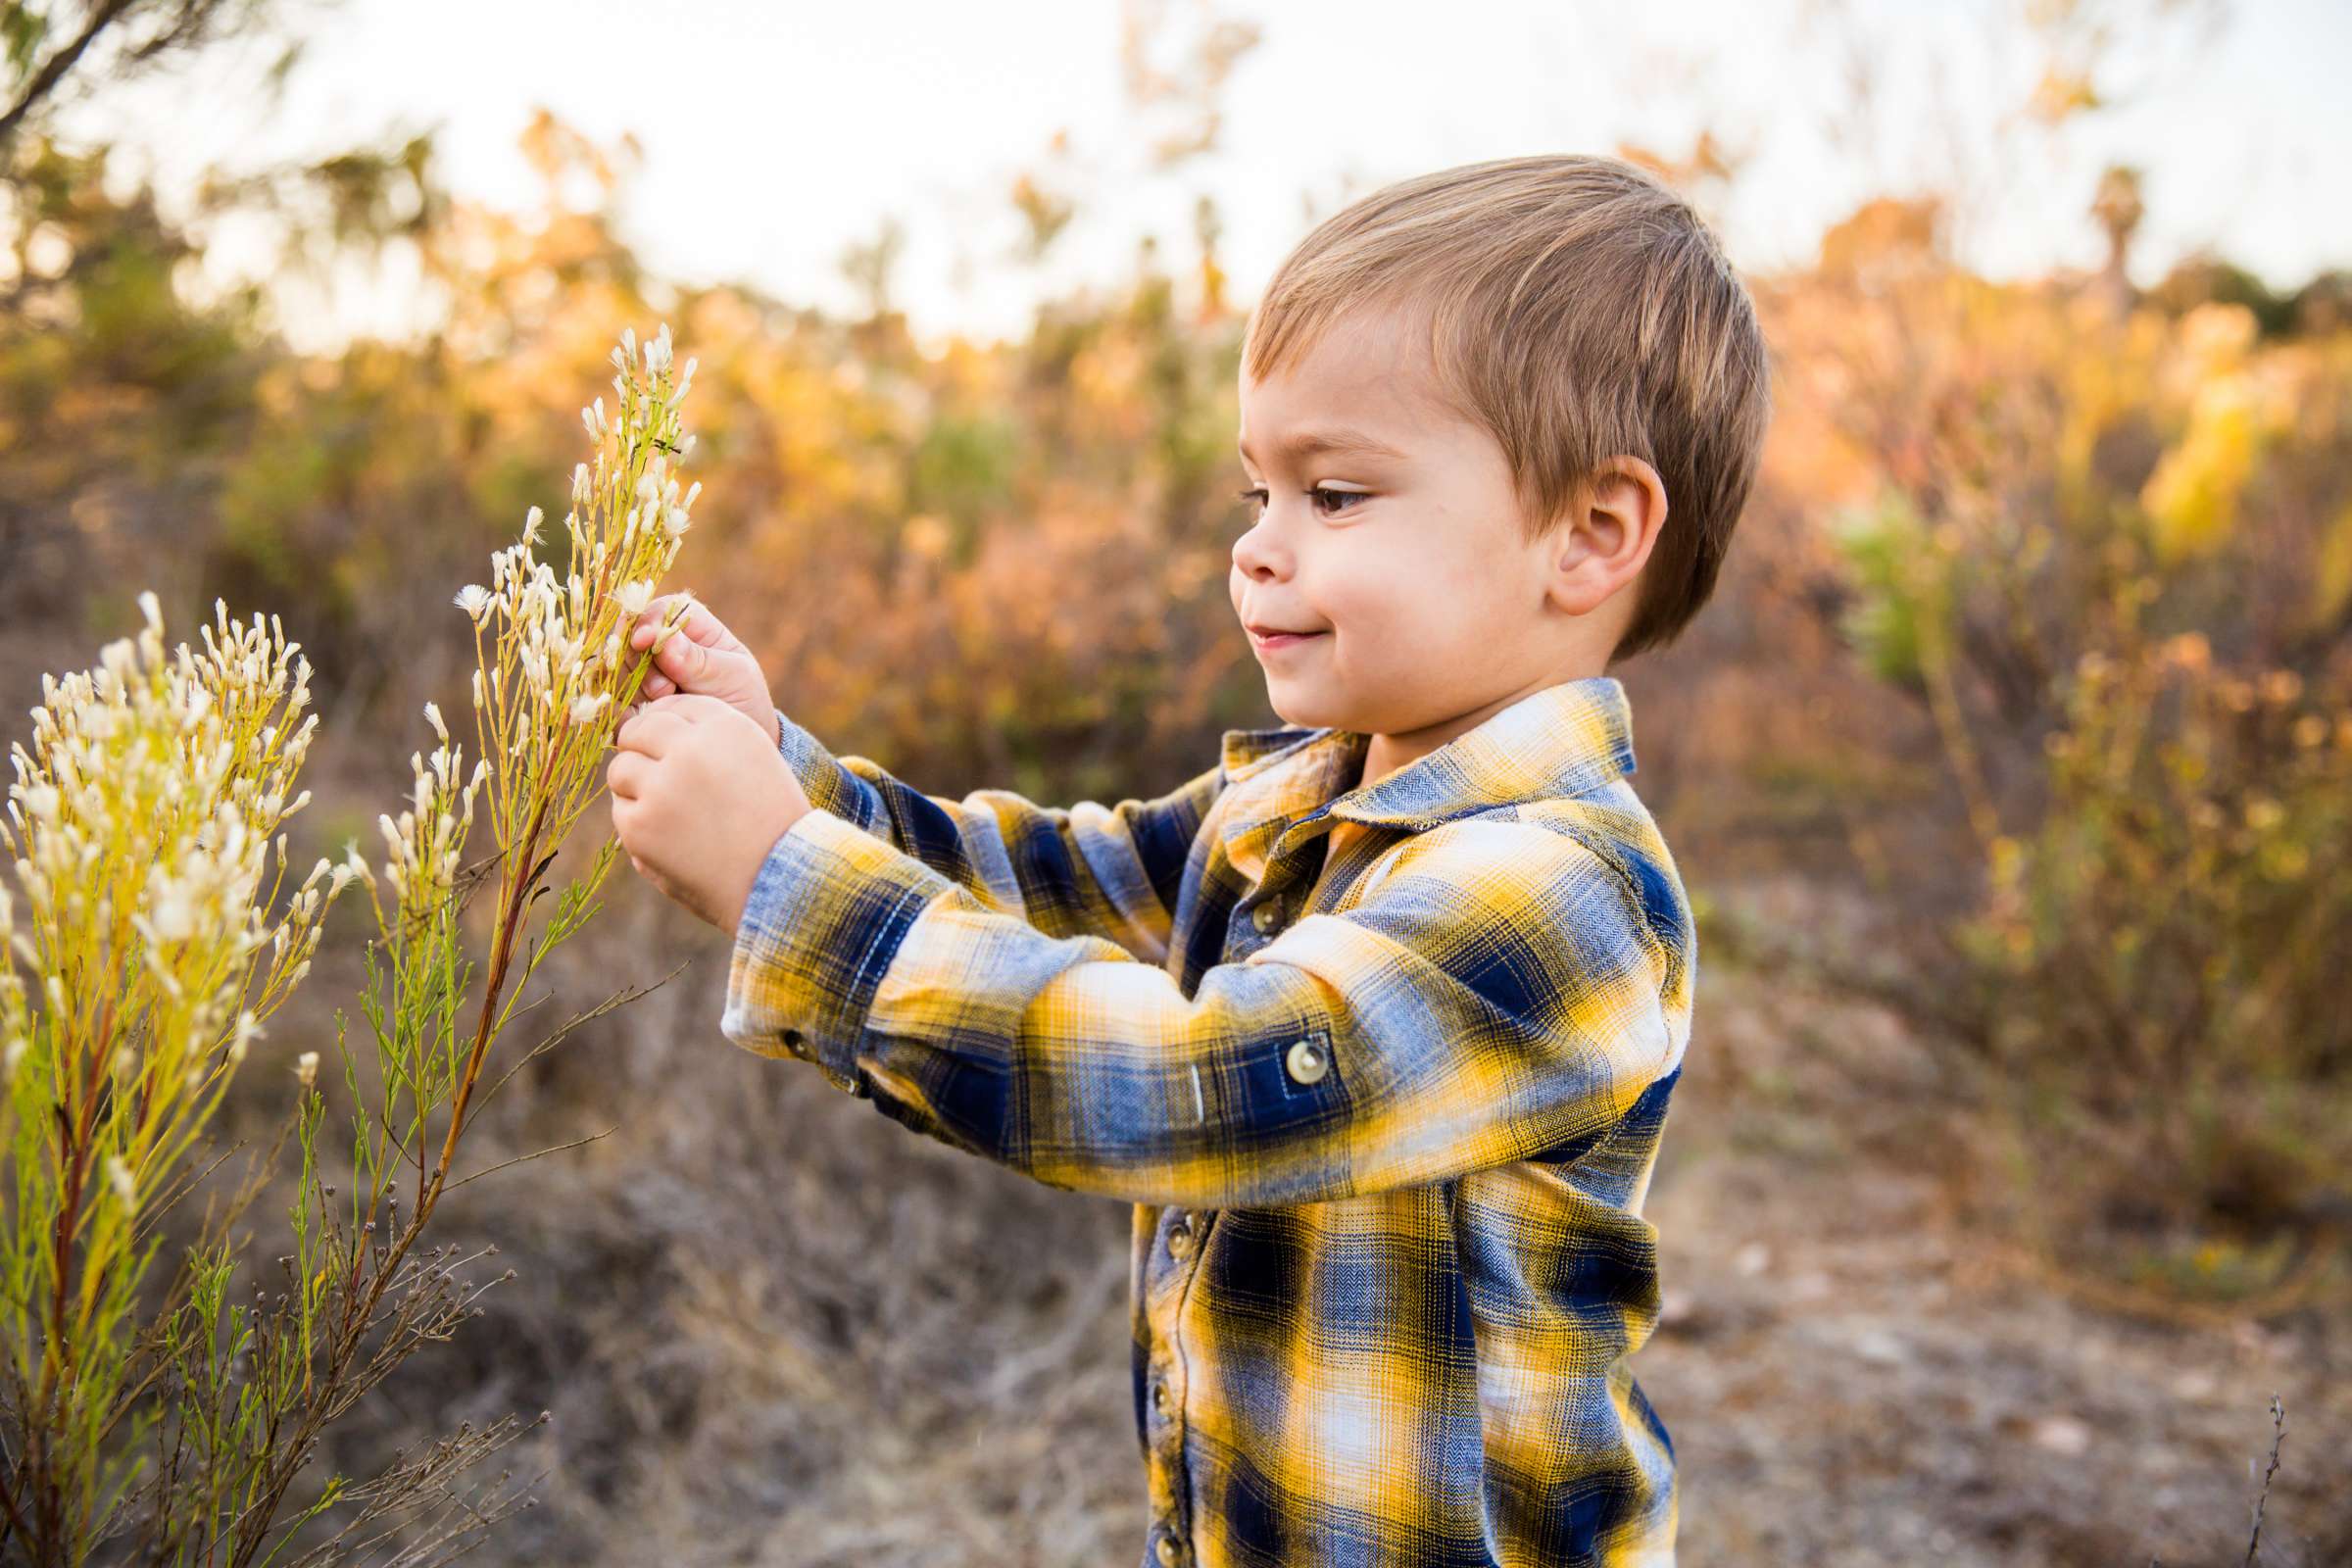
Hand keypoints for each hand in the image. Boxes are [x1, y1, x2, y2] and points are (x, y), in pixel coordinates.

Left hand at [608, 694, 811, 933]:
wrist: (782, 881)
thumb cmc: (772, 820)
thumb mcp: (755, 759)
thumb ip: (706, 736)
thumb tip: (642, 726)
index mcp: (725, 726)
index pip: (674, 707)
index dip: (670, 728)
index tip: (676, 749)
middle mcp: (689, 749)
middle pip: (638, 730)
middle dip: (643, 749)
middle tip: (661, 776)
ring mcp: (660, 787)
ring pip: (621, 769)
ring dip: (637, 785)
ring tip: (670, 810)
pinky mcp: (640, 826)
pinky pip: (621, 810)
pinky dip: (638, 822)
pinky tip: (670, 837)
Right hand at [626, 594, 777, 743]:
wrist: (732, 742)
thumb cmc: (741, 698)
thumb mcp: (730, 677)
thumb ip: (699, 661)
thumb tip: (665, 641)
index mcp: (688, 624)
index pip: (658, 610)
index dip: (646, 622)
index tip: (645, 642)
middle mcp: (657, 644)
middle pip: (626, 639)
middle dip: (640, 664)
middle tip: (665, 690)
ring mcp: (638, 672)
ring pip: (612, 669)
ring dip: (632, 688)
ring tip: (664, 705)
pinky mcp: (626, 700)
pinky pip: (608, 700)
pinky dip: (624, 710)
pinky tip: (647, 718)